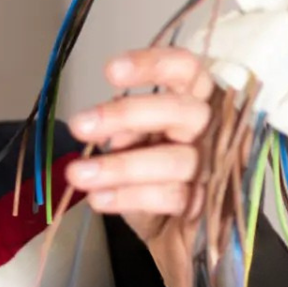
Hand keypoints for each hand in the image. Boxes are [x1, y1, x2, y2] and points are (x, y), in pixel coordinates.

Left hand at [63, 47, 213, 286]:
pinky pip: (167, 197)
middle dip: (126, 114)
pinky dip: (128, 197)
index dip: (152, 65)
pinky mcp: (203, 203)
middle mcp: (209, 126)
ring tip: (77, 173)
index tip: (110, 71)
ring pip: (171, 160)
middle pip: (178, 110)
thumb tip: (103, 126)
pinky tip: (98, 198)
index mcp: (194, 97)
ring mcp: (210, 166)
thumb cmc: (151, 160)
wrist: (171, 222)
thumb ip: (126, 124)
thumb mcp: (137, 135)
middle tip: (78, 125)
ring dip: (118, 166)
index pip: (184, 69)